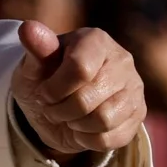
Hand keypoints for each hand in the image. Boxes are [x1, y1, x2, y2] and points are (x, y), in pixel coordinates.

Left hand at [11, 20, 145, 156]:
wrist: (56, 106)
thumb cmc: (44, 79)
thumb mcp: (32, 66)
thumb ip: (35, 49)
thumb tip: (28, 28)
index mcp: (95, 40)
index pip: (80, 69)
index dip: (54, 90)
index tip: (43, 92)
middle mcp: (122, 60)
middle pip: (87, 100)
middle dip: (60, 110)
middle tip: (52, 107)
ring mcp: (134, 87)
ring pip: (103, 120)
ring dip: (74, 125)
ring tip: (67, 116)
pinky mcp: (138, 113)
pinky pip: (111, 138)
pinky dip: (87, 139)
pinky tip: (82, 126)